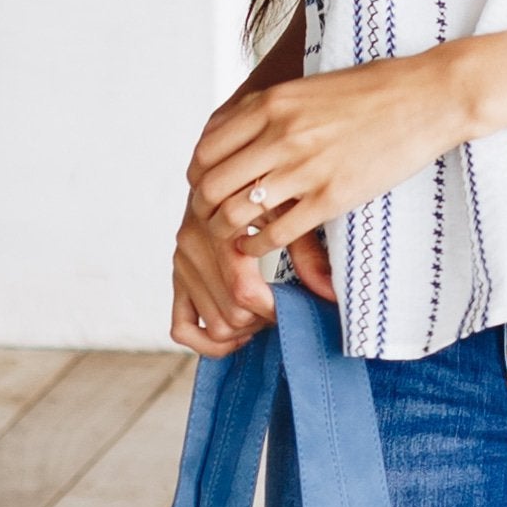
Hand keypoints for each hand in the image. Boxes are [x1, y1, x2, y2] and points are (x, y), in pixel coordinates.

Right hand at [168, 191, 334, 356]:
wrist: (229, 165)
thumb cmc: (265, 183)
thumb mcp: (288, 209)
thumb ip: (307, 252)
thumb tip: (330, 293)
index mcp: (219, 229)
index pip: (245, 293)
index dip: (276, 309)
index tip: (298, 305)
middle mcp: (193, 246)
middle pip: (232, 315)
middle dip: (264, 318)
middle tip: (284, 303)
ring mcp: (182, 263)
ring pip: (215, 326)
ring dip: (245, 329)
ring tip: (266, 311)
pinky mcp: (177, 275)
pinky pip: (182, 328)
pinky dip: (208, 342)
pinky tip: (237, 333)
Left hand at [186, 52, 468, 279]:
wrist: (428, 97)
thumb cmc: (374, 89)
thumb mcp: (308, 87)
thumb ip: (272, 109)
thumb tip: (240, 134)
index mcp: (271, 103)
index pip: (206, 150)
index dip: (198, 177)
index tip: (206, 189)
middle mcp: (280, 135)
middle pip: (212, 185)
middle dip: (206, 210)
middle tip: (214, 220)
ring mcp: (304, 167)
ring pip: (237, 213)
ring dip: (227, 233)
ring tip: (233, 237)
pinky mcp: (331, 197)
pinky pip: (276, 233)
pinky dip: (258, 247)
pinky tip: (259, 247)